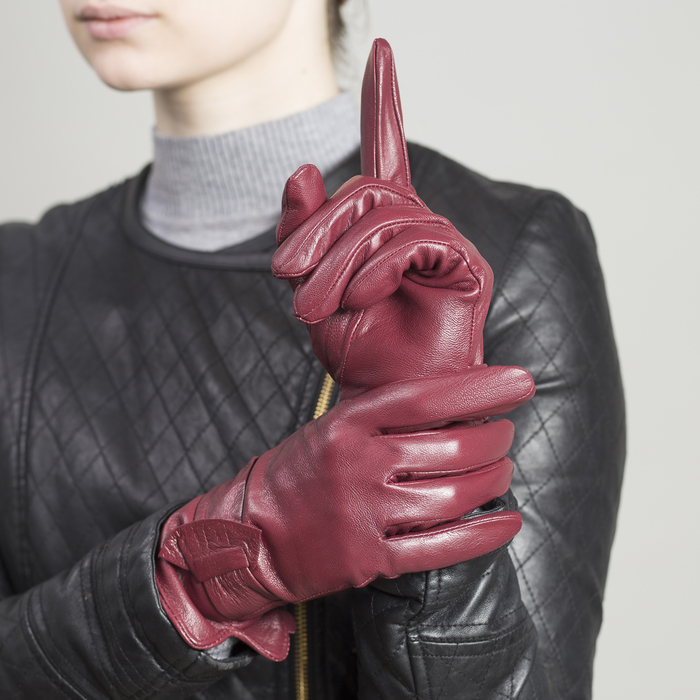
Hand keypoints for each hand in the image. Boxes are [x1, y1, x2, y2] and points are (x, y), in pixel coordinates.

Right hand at [155, 369, 533, 660]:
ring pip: (454, 496)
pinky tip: (508, 520)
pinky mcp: (371, 559)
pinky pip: (442, 547)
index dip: (479, 388)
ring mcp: (365, 514)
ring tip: (503, 468)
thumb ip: (386, 418)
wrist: (251, 533)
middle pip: (449, 448)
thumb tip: (455, 408)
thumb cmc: (300, 473)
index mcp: (347, 424)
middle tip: (505, 432)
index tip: (518, 382)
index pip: (425, 397)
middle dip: (494, 438)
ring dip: (493, 479)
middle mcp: (358, 465)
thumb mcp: (333, 428)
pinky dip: (484, 534)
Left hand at [272, 39, 493, 399]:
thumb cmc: (354, 350)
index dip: (383, 100)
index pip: (385, 149)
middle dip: (319, 233)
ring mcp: (444, 243)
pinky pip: (415, 240)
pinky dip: (377, 266)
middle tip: (286, 279)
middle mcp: (418, 224)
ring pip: (385, 215)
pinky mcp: (465, 266)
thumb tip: (304, 169)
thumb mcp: (310, 288)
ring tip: (316, 306)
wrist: (386, 401)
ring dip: (339, 259)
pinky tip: (361, 297)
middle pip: (366, 191)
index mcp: (382, 226)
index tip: (381, 50)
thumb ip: (304, 232)